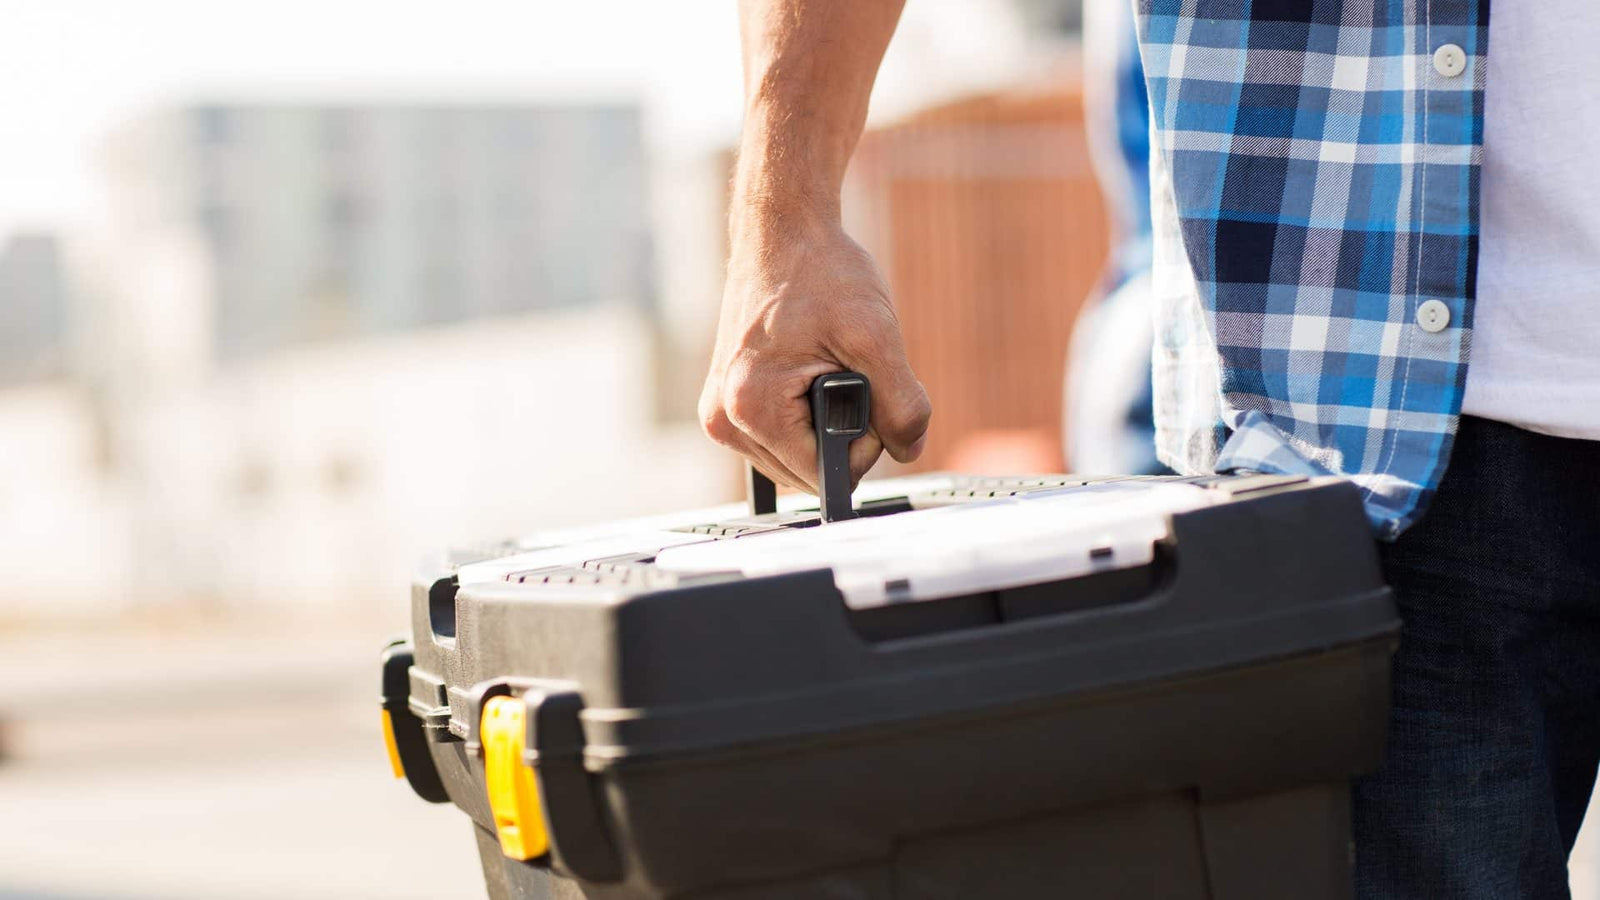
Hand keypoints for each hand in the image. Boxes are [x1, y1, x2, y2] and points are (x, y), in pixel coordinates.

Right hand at [699, 212, 931, 493]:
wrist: (782, 232)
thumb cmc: (821, 272)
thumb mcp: (876, 335)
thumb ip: (901, 404)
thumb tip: (909, 451)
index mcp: (752, 409)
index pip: (825, 476)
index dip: (863, 444)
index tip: (864, 388)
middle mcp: (724, 420)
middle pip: (808, 474)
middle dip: (841, 434)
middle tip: (842, 369)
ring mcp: (720, 416)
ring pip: (796, 461)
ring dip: (823, 423)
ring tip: (821, 364)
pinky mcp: (725, 406)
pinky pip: (780, 441)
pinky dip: (804, 415)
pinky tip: (805, 374)